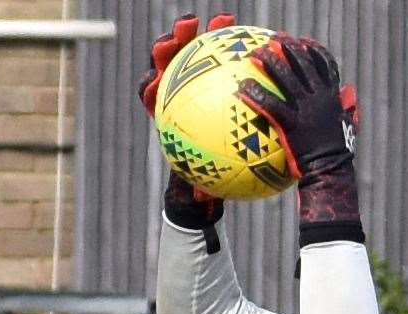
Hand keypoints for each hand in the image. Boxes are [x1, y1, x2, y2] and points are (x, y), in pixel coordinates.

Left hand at [138, 14, 232, 228]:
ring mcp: (192, 81)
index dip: (151, 83)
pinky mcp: (213, 77)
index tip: (158, 78)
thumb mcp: (201, 186)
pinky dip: (237, 47)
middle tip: (187, 31)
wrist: (210, 170)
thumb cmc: (204, 178)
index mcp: (164, 114)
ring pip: (193, 52)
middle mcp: (174, 93)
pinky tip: (257, 38)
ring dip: (204, 33)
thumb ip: (199, 189)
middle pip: (166, 62)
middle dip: (173, 43)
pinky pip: (224, 58)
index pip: (150, 93)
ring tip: (223, 19)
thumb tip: (201, 200)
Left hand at [239, 34, 362, 240]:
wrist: (331, 172)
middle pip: (303, 65)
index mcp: (332, 97)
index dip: (314, 51)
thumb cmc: (336, 156)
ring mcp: (306, 110)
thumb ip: (347, 107)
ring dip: (270, 63)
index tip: (303, 43)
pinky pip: (270, 105)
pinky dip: (255, 94)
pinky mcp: (292, 124)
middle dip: (289, 49)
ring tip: (255, 54)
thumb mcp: (347, 128)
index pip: (326, 66)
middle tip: (274, 40)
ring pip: (286, 79)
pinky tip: (241, 88)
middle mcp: (320, 98)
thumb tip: (350, 90)